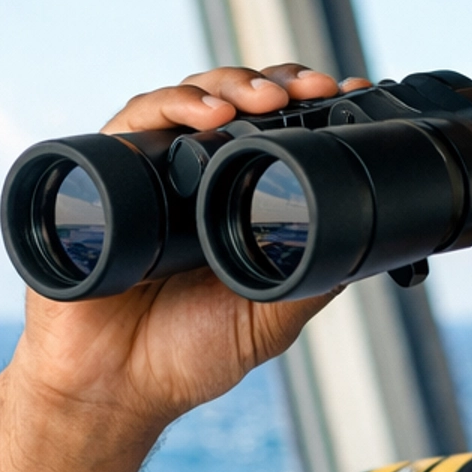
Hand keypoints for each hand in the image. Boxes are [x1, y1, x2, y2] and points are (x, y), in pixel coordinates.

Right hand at [14, 62, 374, 443]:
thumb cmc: (186, 357)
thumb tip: (368, 244)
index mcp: (233, 201)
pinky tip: (206, 115)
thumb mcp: (270, 319)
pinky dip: (170, 106)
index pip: (274, 133)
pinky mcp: (103, 174)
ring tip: (265, 99)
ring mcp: (148, 172)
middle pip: (235, 102)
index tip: (346, 95)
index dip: (307, 107)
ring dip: (232, 86)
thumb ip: (311, 278)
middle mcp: (191, 178)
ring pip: (189, 99)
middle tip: (313, 89)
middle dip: (277, 84)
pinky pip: (133, 122)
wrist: (113, 388)